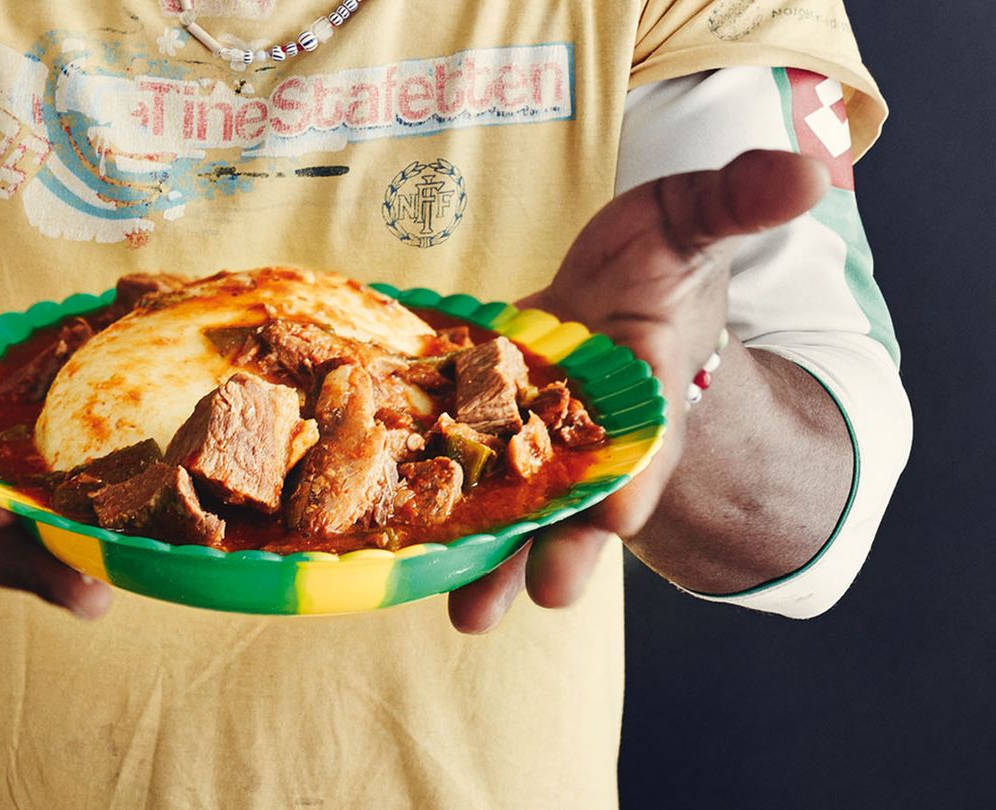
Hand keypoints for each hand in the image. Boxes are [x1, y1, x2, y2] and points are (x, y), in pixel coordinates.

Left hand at [448, 150, 829, 633]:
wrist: (609, 298)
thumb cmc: (655, 262)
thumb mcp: (690, 220)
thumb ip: (735, 201)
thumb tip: (806, 173)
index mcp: (655, 385)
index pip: (656, 430)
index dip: (640, 470)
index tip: (623, 510)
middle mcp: (603, 437)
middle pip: (592, 498)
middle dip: (573, 543)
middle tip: (554, 591)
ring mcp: (545, 453)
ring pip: (527, 516)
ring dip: (503, 562)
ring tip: (472, 616)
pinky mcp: (492, 448)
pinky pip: (470, 493)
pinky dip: (445, 524)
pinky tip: (411, 565)